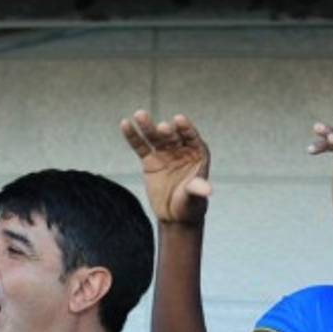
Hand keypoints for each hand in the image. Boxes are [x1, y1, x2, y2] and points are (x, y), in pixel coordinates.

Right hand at [121, 110, 211, 224]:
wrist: (174, 216)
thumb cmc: (190, 205)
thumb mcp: (194, 198)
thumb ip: (197, 190)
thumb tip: (207, 190)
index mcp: (198, 154)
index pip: (192, 138)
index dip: (186, 129)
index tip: (179, 120)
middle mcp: (181, 150)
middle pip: (172, 137)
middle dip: (167, 131)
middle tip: (162, 128)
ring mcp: (165, 153)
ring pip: (155, 137)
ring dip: (147, 126)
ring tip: (139, 114)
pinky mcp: (150, 160)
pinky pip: (140, 146)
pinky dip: (133, 136)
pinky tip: (125, 124)